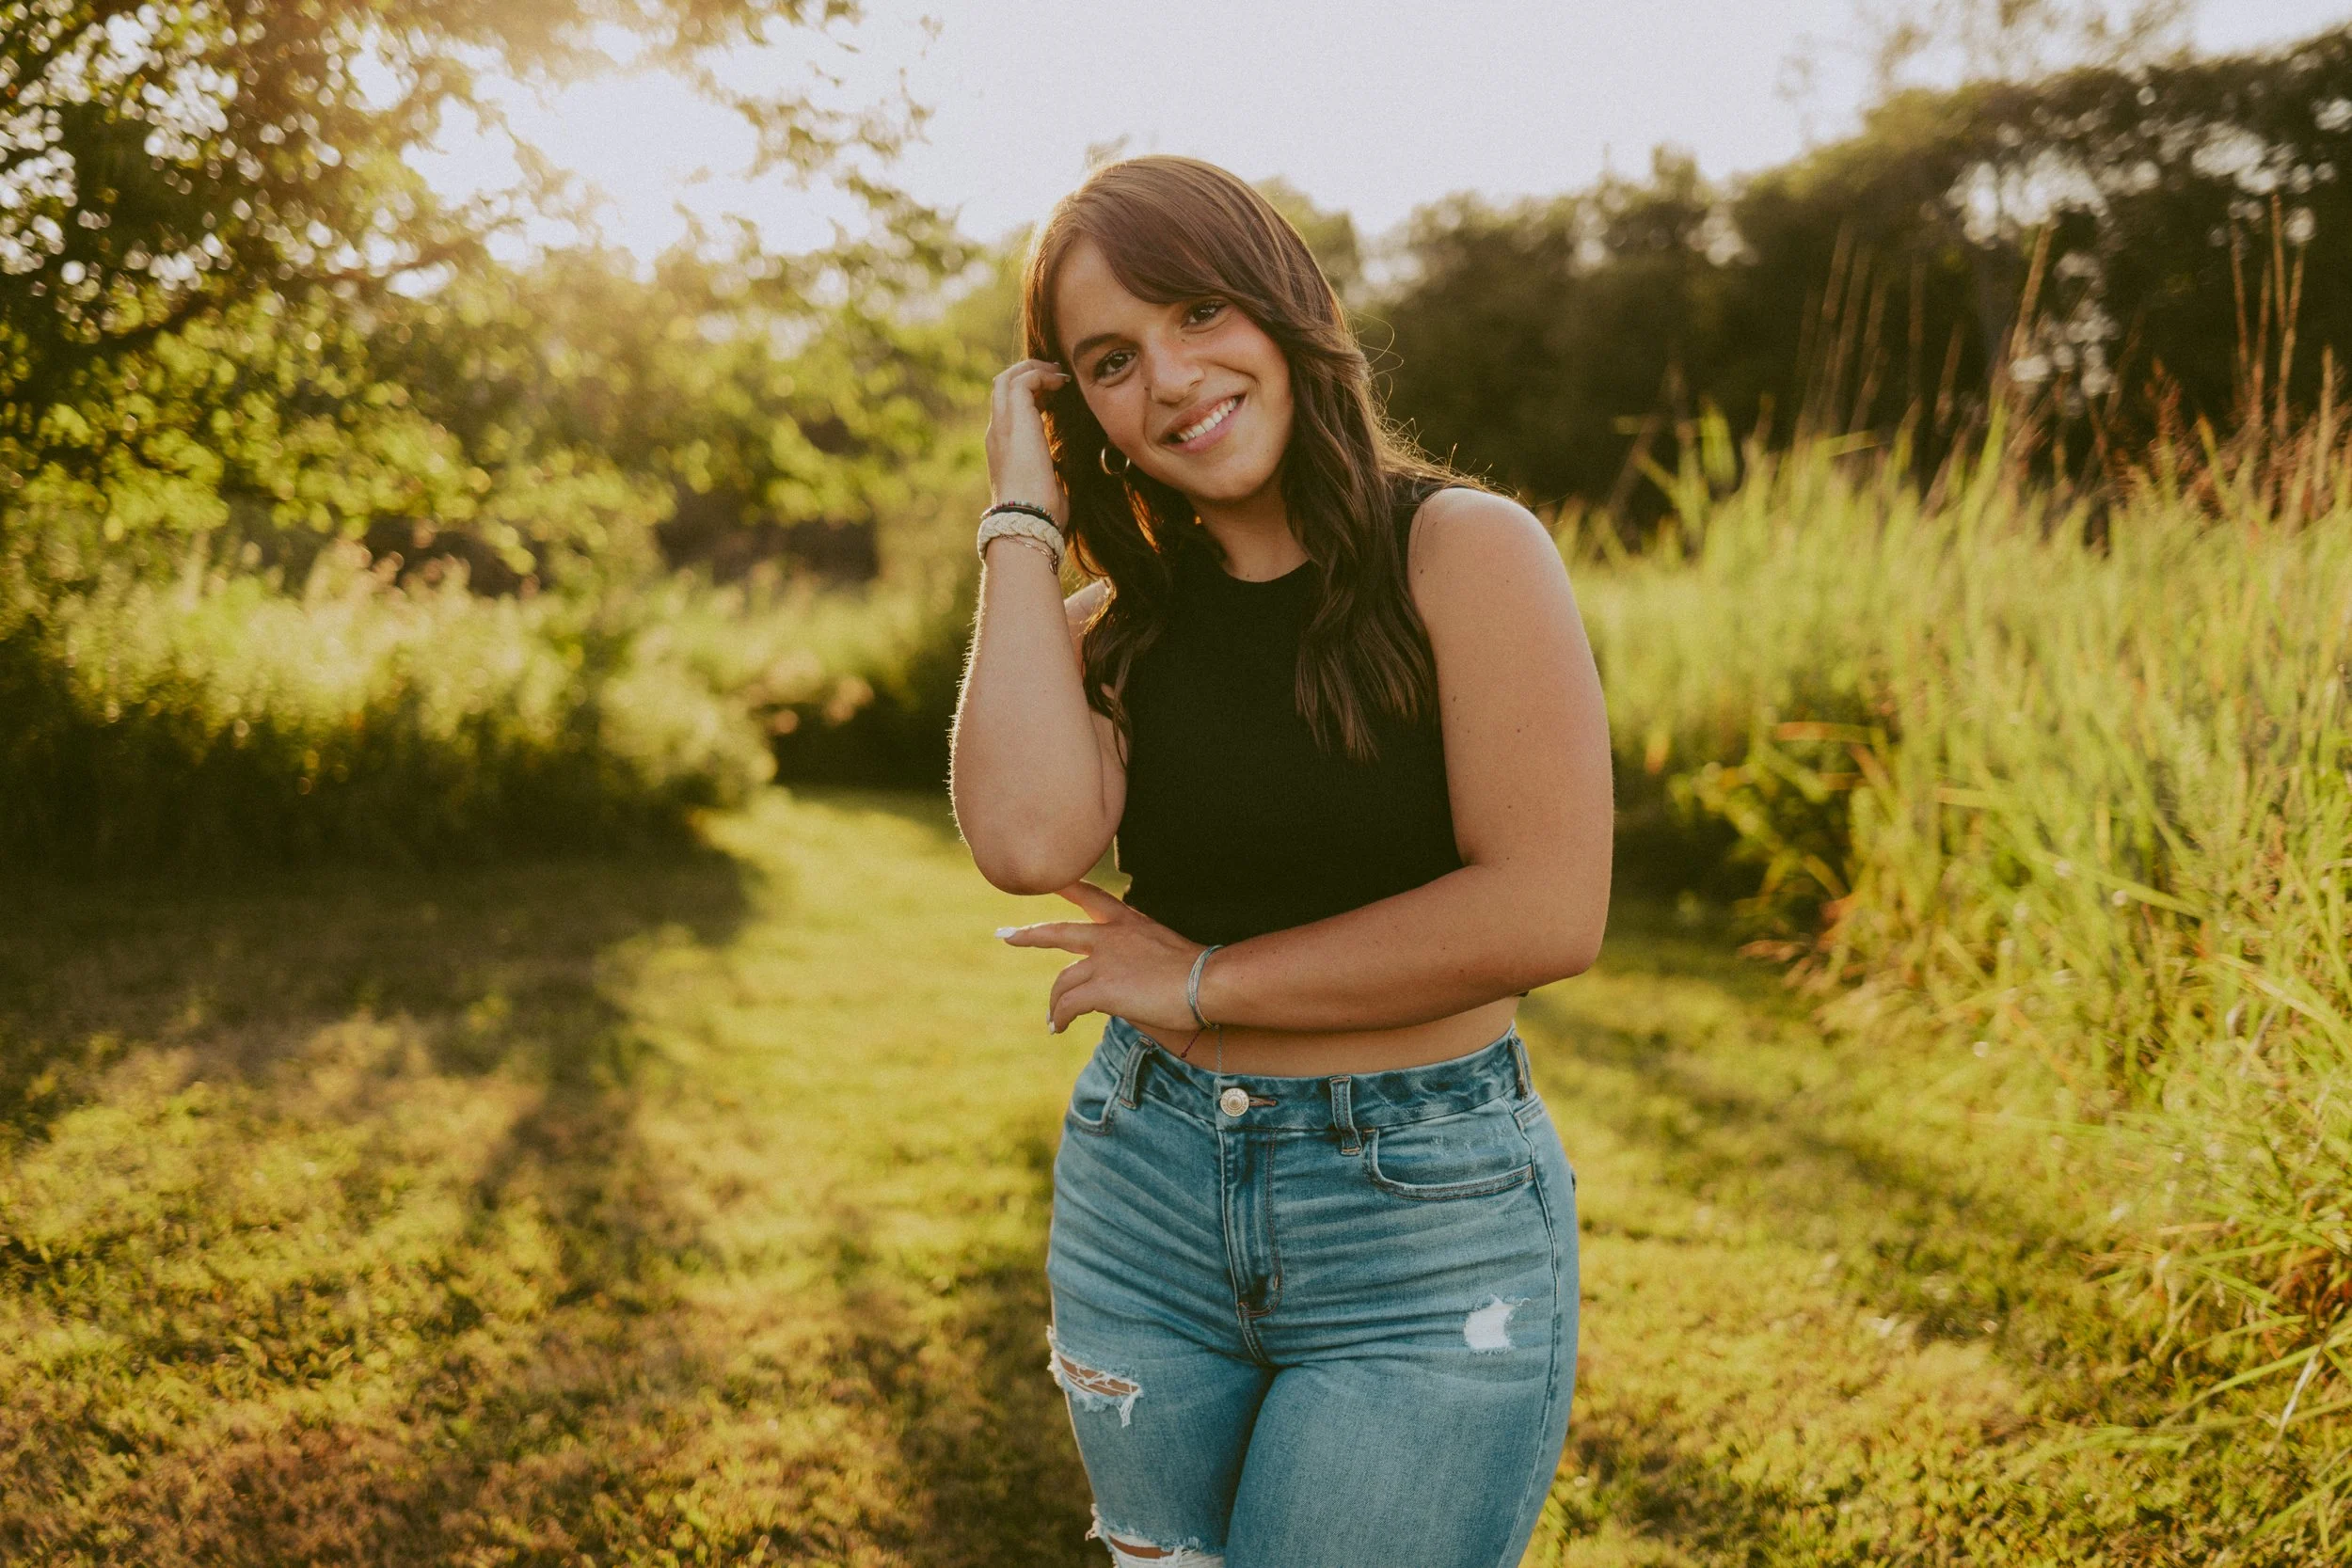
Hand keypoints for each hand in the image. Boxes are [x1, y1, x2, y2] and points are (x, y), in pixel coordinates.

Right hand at [985, 359, 1071, 526]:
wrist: (1028, 519)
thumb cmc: (1040, 513)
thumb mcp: (1045, 486)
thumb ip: (1049, 473)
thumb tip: (1062, 474)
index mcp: (1002, 449)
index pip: (1007, 410)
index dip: (1029, 396)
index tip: (1053, 395)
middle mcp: (997, 433)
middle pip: (1001, 387)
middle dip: (1027, 374)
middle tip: (1054, 375)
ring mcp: (1003, 426)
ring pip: (1007, 379)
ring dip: (1034, 370)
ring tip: (1058, 374)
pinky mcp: (1015, 420)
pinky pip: (1023, 382)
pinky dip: (1042, 375)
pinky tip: (1061, 383)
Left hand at [998, 880, 1204, 1036]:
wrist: (1208, 983)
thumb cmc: (1201, 973)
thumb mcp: (1167, 954)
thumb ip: (1142, 959)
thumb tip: (1130, 979)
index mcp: (1130, 922)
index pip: (1094, 898)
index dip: (1069, 888)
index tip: (1052, 879)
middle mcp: (1111, 936)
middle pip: (1059, 932)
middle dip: (1030, 935)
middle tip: (1007, 935)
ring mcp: (1104, 961)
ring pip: (1062, 981)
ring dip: (1055, 1003)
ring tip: (1054, 1020)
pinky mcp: (1102, 988)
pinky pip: (1068, 1005)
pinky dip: (1060, 1017)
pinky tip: (1058, 1028)